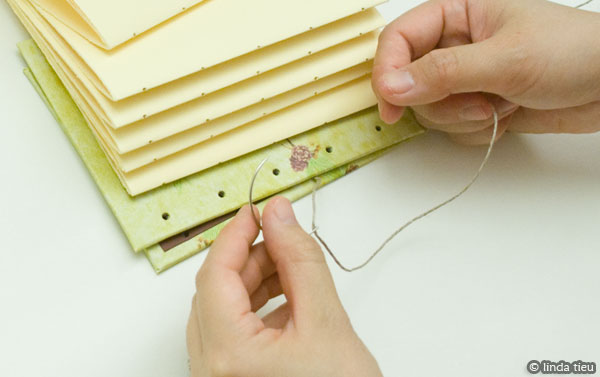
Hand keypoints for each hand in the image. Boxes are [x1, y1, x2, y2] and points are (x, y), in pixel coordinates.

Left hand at [187, 197, 381, 376]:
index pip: (215, 274)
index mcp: (227, 355)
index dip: (235, 234)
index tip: (256, 210)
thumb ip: (301, 260)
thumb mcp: (326, 321)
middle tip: (282, 236)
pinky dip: (256, 306)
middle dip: (249, 256)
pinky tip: (286, 297)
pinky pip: (232, 330)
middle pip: (216, 290)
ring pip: (223, 309)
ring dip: (253, 280)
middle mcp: (212, 370)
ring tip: (290, 265)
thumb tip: (280, 216)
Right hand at [372, 0, 599, 144]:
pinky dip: (478, 130)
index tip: (391, 103)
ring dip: (463, 118)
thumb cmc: (571, 52)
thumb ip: (444, 72)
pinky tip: (507, 115)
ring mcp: (466, 78)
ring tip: (500, 106)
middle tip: (475, 102)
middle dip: (440, 101)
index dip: (388, 71)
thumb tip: (392, 86)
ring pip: (430, 109)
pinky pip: (453, 127)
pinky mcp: (477, 104)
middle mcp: (456, 45)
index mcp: (457, 13)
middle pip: (409, 81)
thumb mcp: (505, 58)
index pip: (400, 39)